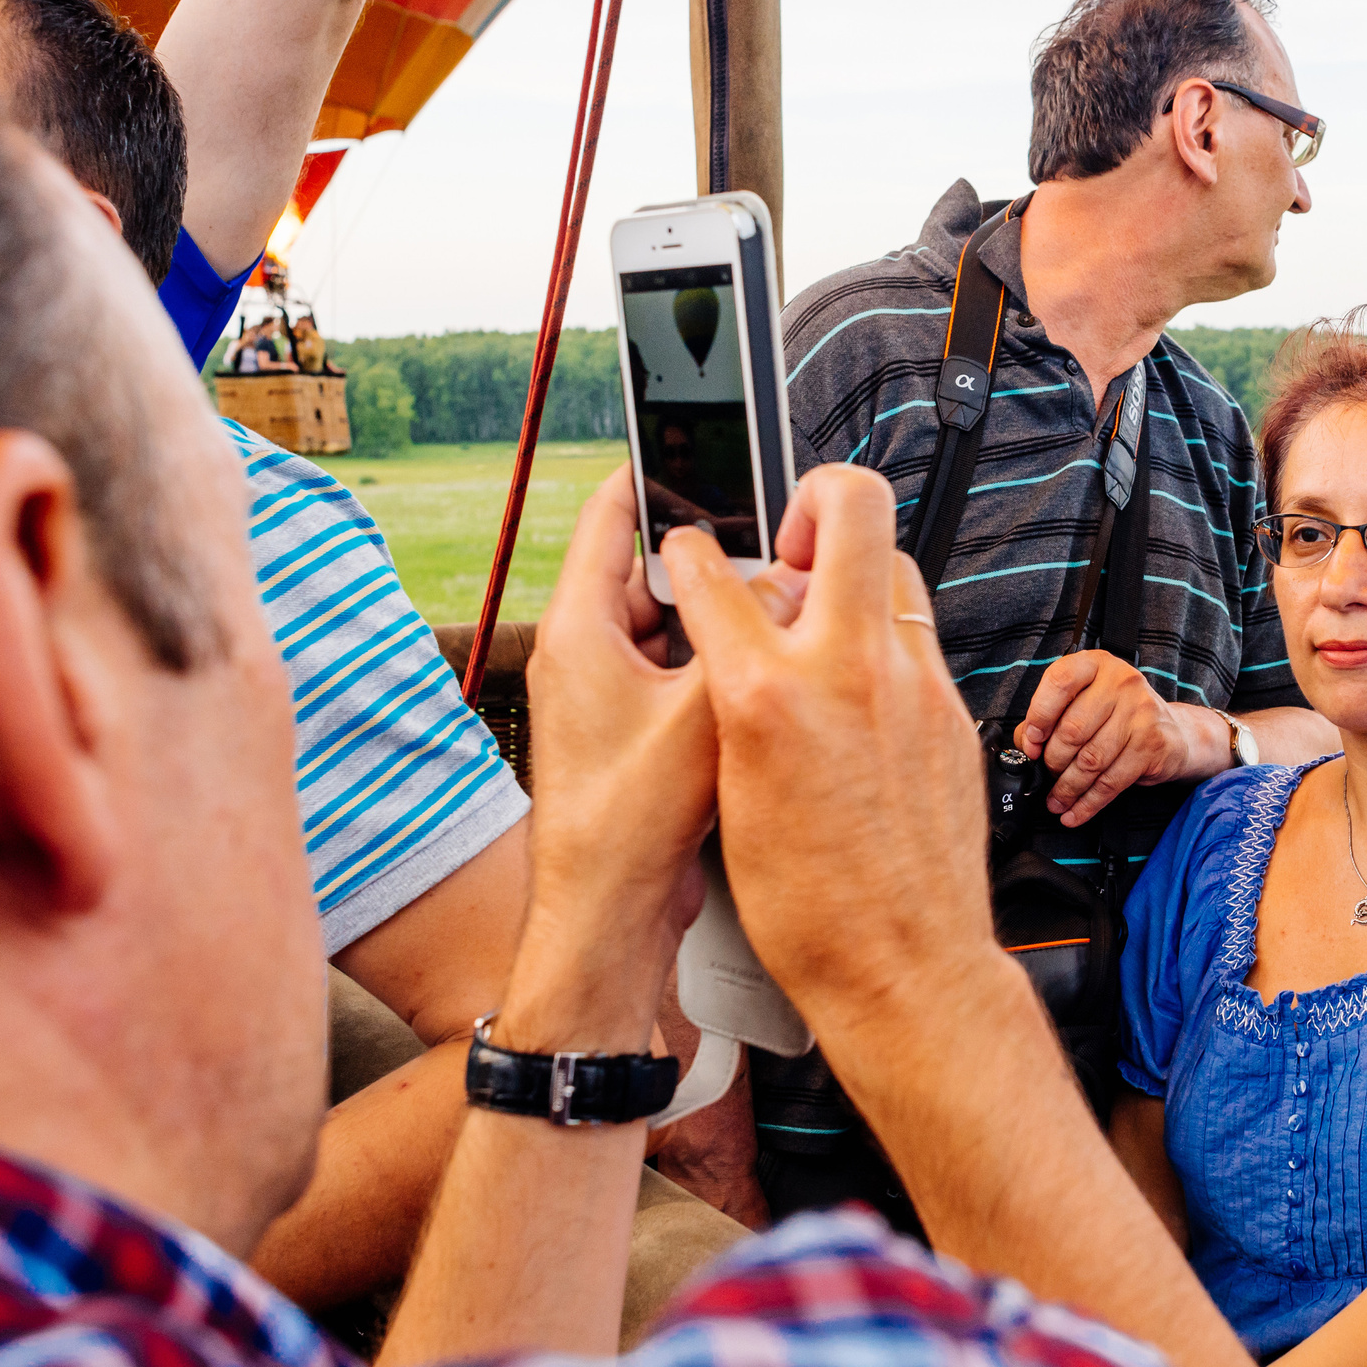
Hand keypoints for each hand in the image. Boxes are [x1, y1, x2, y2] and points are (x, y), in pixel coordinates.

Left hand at [498, 468, 798, 1048]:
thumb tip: (789, 586)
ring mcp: (610, 701)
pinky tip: (765, 677)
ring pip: (676, 627)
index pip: (611, 516)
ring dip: (724, 618)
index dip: (657, 471)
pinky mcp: (637, 740)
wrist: (605, 926)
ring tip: (777, 607)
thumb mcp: (704, 712)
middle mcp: (586, 658)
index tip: (700, 441)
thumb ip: (749, 639)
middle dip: (715, 556)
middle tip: (773, 536)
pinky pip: (685, 676)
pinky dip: (723, 667)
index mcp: (578, 633)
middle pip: (655, 572)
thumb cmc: (624, 831)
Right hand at [661, 466, 1006, 1039]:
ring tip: (819, 617)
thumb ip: (738, 696)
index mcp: (769, 696)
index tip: (691, 553)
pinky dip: (881, 641)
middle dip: (814, 494)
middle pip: (853, 504)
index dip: (693, 552)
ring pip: (893, 567)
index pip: (718, 571)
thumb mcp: (732, 794)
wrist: (903, 968)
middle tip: (790, 540)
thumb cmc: (809, 910)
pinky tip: (856, 688)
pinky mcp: (953, 712)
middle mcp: (851, 670)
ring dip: (853, 572)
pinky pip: (916, 638)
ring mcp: (915, 684)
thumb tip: (736, 642)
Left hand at [1018, 650, 1224, 825]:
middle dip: (1053, 761)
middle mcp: (1120, 682)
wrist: (1172, 732)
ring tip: (1056, 801)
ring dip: (1068, 788)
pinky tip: (1074, 813)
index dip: (1039, 715)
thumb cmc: (1117, 716)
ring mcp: (1140, 712)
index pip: (1060, 681)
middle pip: (1073, 729)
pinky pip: (1111, 782)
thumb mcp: (1083, 703)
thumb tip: (1027, 744)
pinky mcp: (1151, 744)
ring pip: (1091, 760)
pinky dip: (1088, 803)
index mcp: (1095, 664)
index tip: (1032, 742)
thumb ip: (1050, 717)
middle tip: (1047, 775)